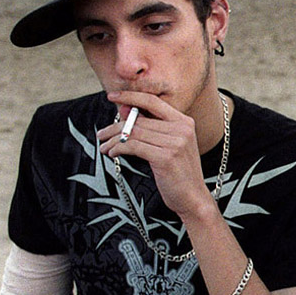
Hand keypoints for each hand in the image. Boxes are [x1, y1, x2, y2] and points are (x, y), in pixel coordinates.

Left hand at [96, 91, 214, 219]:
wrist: (194, 198)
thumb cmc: (180, 173)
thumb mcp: (170, 146)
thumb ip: (151, 126)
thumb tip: (125, 109)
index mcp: (184, 122)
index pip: (153, 101)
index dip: (130, 96)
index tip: (112, 96)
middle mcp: (181, 129)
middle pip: (138, 120)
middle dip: (114, 126)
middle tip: (101, 134)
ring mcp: (175, 143)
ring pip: (133, 133)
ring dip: (112, 139)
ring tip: (104, 146)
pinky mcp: (165, 157)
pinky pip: (133, 146)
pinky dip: (118, 149)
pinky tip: (112, 153)